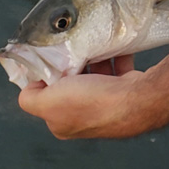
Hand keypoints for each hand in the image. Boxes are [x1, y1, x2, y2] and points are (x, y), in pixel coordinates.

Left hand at [17, 55, 158, 138]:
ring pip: (94, 75)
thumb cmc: (94, 103)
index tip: (50, 61)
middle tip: (71, 50)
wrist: (139, 100)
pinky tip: (112, 47)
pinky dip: (114, 57)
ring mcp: (109, 103)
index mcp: (64, 123)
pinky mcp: (126, 91)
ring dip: (93, 59)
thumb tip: (29, 88)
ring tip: (92, 46)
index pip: (45, 98)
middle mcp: (86, 116)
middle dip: (71, 65)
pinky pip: (117, 69)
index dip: (45, 78)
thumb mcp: (48, 102)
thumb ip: (29, 98)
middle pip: (71, 83)